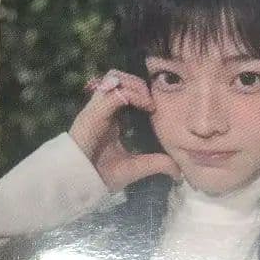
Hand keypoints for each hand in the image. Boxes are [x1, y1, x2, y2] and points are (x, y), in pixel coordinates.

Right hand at [68, 69, 181, 191]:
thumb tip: (179, 171)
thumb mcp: (135, 167)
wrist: (81, 183)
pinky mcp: (92, 114)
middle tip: (153, 101)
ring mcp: (96, 109)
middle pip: (118, 76)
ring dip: (135, 84)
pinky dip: (130, 94)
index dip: (140, 91)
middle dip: (139, 83)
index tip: (155, 106)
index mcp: (110, 116)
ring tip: (148, 102)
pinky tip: (144, 105)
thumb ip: (156, 164)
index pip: (123, 88)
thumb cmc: (101, 174)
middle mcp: (102, 108)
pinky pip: (113, 93)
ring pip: (114, 78)